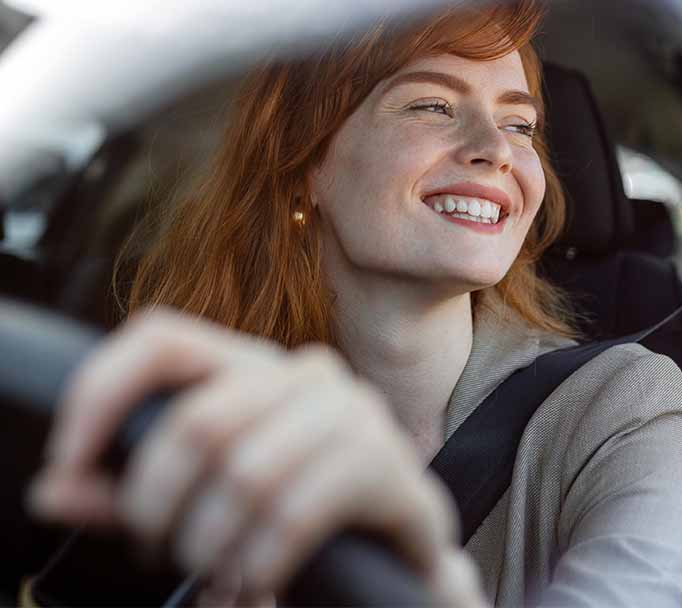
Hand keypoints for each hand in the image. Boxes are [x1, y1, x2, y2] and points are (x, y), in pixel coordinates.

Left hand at [27, 307, 486, 605]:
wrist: (393, 545)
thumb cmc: (288, 510)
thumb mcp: (199, 497)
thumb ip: (128, 493)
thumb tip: (52, 490)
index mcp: (251, 365)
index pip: (162, 338)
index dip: (101, 391)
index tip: (68, 463)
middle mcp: (303, 372)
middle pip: (196, 422)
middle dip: (157, 505)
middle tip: (159, 549)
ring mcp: (351, 411)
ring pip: (245, 472)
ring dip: (211, 545)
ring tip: (213, 573)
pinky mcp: (385, 463)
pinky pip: (296, 513)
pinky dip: (260, 562)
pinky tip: (257, 579)